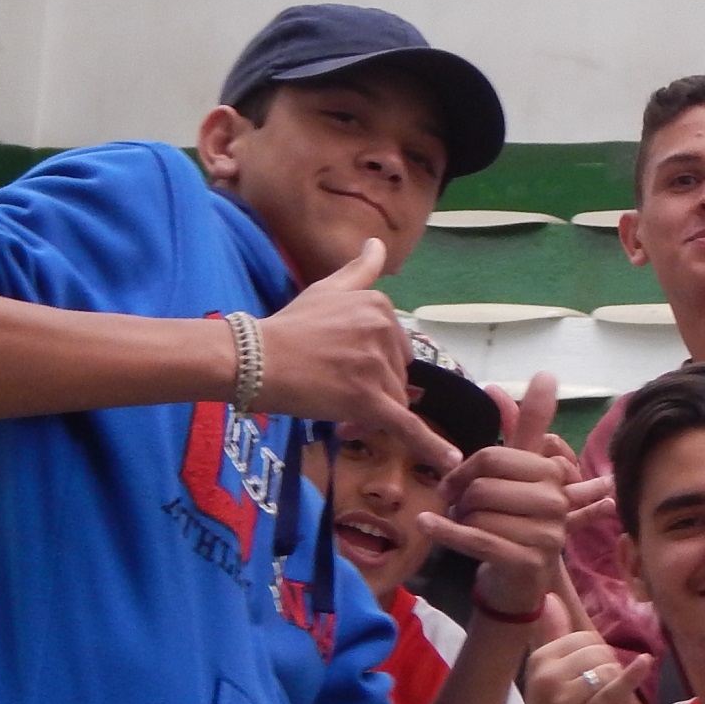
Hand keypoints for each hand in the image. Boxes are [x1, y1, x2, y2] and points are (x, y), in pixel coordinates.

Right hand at [251, 240, 438, 455]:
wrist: (253, 359)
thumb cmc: (287, 327)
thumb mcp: (327, 289)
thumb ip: (360, 269)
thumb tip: (378, 242)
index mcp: (380, 306)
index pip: (396, 349)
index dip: (373, 367)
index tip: (343, 370)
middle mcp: (383, 330)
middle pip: (397, 376)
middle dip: (373, 391)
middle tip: (334, 392)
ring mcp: (376, 365)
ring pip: (394, 402)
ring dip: (371, 414)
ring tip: (335, 411)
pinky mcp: (367, 398)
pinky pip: (406, 425)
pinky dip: (430, 445)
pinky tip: (451, 461)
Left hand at [418, 374, 570, 616]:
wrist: (520, 579)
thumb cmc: (515, 519)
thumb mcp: (521, 471)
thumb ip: (529, 424)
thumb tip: (544, 374)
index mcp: (552, 474)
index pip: (494, 457)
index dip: (464, 470)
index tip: (455, 483)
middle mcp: (556, 502)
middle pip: (483, 486)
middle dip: (461, 498)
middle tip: (460, 510)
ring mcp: (546, 535)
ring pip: (478, 515)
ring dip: (459, 522)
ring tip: (467, 527)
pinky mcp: (528, 562)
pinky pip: (476, 540)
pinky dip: (445, 532)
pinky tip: (426, 524)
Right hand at [519, 597, 653, 703]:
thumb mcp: (544, 675)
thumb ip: (551, 635)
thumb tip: (551, 597)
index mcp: (539, 659)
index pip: (583, 637)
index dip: (595, 653)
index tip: (587, 675)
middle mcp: (548, 674)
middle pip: (597, 650)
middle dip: (606, 665)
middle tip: (593, 692)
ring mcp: (565, 696)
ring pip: (608, 668)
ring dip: (612, 682)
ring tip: (596, 703)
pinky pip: (613, 689)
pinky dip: (631, 676)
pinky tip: (644, 663)